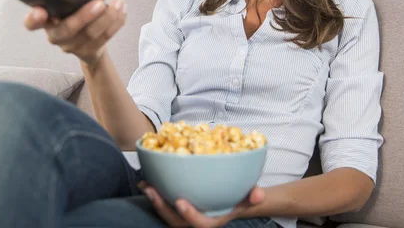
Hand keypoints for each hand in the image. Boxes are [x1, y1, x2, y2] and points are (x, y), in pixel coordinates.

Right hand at [24, 0, 126, 65]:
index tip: (39, 11)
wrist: (90, 39)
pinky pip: (105, 38)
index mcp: (47, 20)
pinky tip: (122, 10)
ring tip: (118, 3)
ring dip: (108, 17)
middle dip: (85, 16)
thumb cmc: (77, 12)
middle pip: (67, 30)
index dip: (33, 19)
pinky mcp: (89, 52)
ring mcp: (72, 47)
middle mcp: (56, 36)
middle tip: (100, 2)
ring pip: (90, 35)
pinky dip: (116, 23)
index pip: (32, 23)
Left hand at [138, 182, 264, 227]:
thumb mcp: (249, 198)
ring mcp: (184, 218)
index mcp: (212, 221)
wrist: (231, 201)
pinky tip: (146, 181)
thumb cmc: (239, 199)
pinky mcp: (177, 210)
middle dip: (162, 208)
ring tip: (146, 185)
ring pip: (166, 215)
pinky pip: (164, 205)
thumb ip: (253, 197)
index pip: (200, 225)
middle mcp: (195, 222)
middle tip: (152, 190)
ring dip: (154, 201)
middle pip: (176, 223)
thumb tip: (258, 193)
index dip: (190, 216)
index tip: (181, 202)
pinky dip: (155, 194)